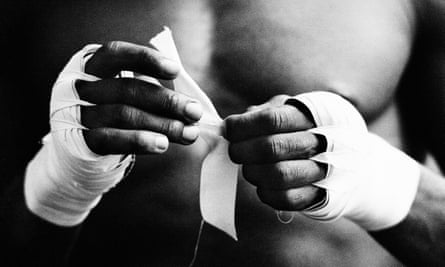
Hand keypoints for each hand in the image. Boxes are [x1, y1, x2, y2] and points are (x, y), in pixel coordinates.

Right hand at [77, 41, 202, 154]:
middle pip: (127, 89)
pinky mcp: (81, 140)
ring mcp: (79, 114)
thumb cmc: (116, 109)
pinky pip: (111, 139)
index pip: (116, 53)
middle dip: (166, 101)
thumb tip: (190, 103)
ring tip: (189, 133)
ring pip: (123, 115)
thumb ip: (153, 89)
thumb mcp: (129, 91)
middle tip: (194, 112)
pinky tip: (163, 144)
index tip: (176, 70)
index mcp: (94, 65)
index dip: (146, 59)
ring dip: (162, 124)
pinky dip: (139, 141)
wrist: (81, 144)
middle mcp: (83, 87)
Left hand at [225, 96, 326, 210]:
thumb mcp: (284, 109)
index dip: (242, 126)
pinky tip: (262, 184)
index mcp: (306, 116)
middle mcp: (317, 142)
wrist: (340, 149)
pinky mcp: (317, 194)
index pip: (270, 119)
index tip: (228, 129)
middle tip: (234, 151)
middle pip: (272, 148)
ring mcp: (320, 169)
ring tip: (248, 167)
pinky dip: (267, 193)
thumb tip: (229, 126)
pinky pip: (287, 199)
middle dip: (243, 151)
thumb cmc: (299, 126)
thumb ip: (259, 114)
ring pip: (279, 175)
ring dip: (253, 172)